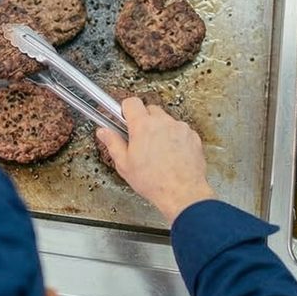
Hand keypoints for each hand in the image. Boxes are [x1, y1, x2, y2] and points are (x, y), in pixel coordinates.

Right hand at [97, 97, 214, 225]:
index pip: (131, 102)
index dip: (126, 110)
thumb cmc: (154, 181)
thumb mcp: (124, 164)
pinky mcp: (193, 136)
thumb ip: (112, 143)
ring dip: (160, 130)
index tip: (124, 119)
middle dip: (144, 121)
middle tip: (139, 139)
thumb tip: (103, 132)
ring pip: (166, 120)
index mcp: (143, 126)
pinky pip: (180, 130)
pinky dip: (175, 138)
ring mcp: (180, 128)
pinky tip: (171, 155)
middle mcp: (163, 122)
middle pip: (150, 110)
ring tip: (157, 151)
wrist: (182, 193)